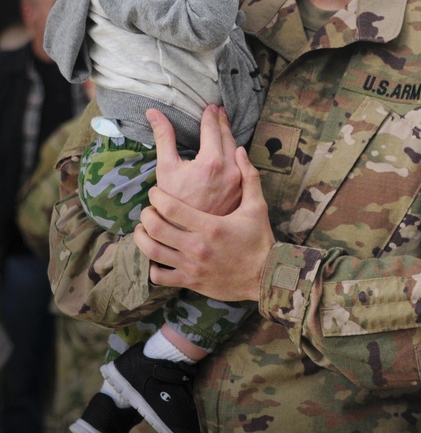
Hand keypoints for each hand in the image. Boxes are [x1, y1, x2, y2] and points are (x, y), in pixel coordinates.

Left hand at [135, 146, 273, 301]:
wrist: (265, 276)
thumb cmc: (260, 239)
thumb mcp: (257, 206)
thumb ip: (249, 177)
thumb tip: (240, 150)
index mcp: (211, 226)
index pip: (171, 208)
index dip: (157, 197)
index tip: (155, 192)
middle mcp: (197, 246)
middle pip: (156, 228)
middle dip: (146, 215)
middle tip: (149, 208)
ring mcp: (191, 266)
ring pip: (152, 252)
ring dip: (142, 238)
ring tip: (143, 229)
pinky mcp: (190, 281)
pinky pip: (159, 276)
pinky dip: (151, 266)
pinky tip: (153, 256)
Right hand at [145, 106, 240, 215]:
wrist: (189, 233)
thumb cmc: (174, 202)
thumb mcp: (166, 168)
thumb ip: (163, 137)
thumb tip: (154, 112)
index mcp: (212, 162)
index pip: (213, 130)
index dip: (210, 116)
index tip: (210, 107)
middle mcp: (230, 169)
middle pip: (228, 138)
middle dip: (223, 122)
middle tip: (220, 111)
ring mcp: (239, 181)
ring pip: (237, 151)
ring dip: (230, 137)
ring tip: (225, 126)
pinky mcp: (243, 190)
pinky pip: (242, 165)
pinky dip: (237, 153)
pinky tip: (233, 150)